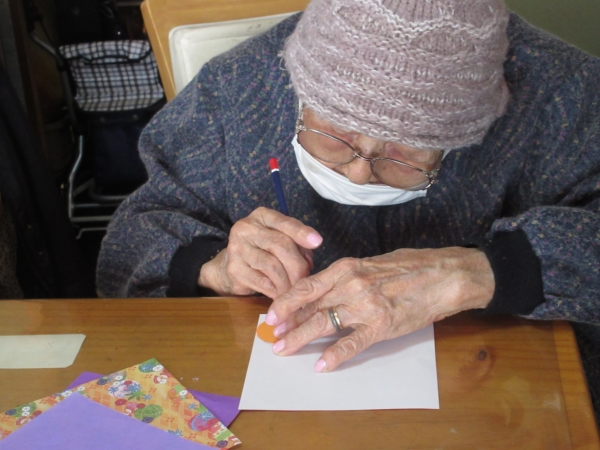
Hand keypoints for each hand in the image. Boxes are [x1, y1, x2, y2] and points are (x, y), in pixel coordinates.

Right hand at [198, 207, 322, 297]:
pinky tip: (282, 295)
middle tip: (306, 280)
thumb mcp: (281, 241)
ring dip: (288, 281)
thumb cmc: (263, 251)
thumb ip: (297, 246)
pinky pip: (262, 282)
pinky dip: (276, 290)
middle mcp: (246, 228)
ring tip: (296, 290)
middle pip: (280, 245)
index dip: (301, 232)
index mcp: (261, 216)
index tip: (317, 242)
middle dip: (298, 265)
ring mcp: (237, 248)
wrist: (230, 265)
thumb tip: (309, 263)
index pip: (284, 222)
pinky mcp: (234, 269)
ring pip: (272, 265)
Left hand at [265, 247, 494, 371]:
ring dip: (300, 339)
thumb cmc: (410, 266)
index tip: (272, 314)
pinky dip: (334, 356)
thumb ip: (347, 277)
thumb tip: (323, 292)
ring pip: (323, 323)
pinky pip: (352, 343)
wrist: (444, 275)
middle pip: (309, 306)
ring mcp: (366, 306)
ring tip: (284, 349)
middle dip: (287, 323)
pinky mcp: (382, 326)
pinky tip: (321, 366)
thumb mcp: (372, 263)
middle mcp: (351, 284)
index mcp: (347, 267)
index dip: (285, 302)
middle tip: (272, 337)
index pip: (307, 286)